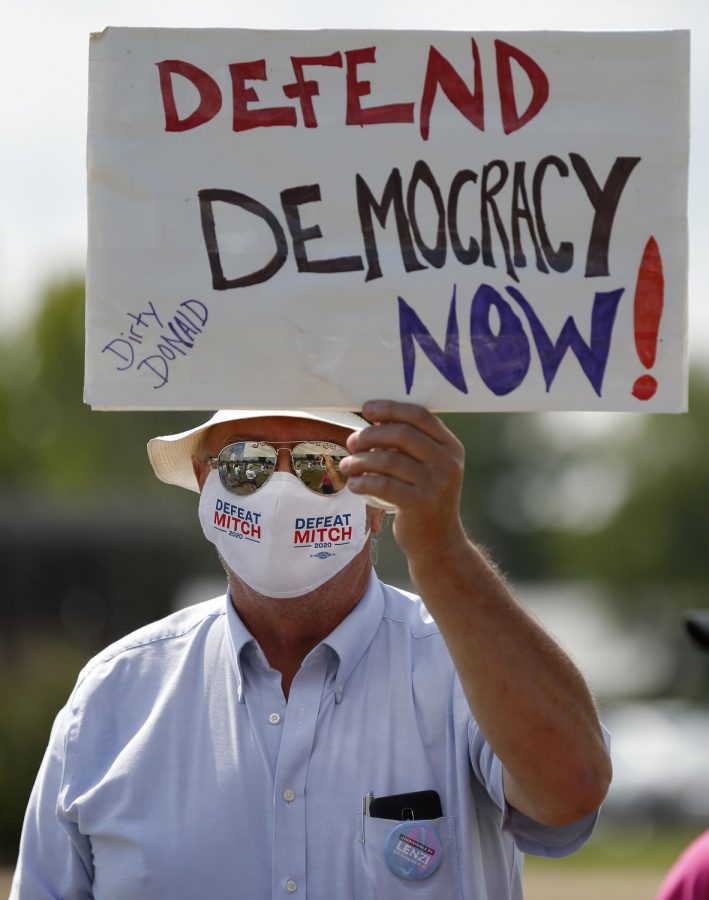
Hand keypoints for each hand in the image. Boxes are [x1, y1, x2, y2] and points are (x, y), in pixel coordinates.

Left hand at [340, 400, 467, 561]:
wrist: (439, 543)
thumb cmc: (425, 499)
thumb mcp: (428, 468)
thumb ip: (409, 445)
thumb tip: (375, 419)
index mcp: (451, 447)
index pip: (420, 416)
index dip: (391, 408)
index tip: (367, 409)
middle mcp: (448, 463)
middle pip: (402, 434)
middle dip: (371, 435)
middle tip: (352, 442)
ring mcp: (436, 484)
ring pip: (389, 459)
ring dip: (361, 460)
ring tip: (347, 465)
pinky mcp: (420, 504)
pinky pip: (383, 485)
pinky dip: (363, 481)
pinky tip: (354, 484)